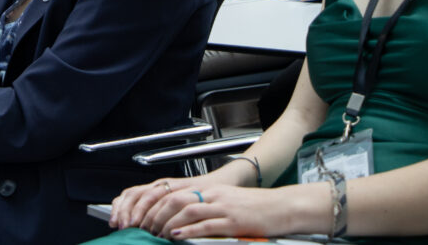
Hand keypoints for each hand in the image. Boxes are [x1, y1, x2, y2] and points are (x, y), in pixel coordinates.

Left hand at [132, 184, 304, 239]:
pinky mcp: (233, 222)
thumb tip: (184, 219)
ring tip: (157, 234)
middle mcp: (213, 195)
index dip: (156, 205)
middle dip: (156, 215)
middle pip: (175, 200)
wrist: (282, 207)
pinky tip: (177, 236)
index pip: (174, 194)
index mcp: (210, 190)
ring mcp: (222, 208)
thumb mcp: (227, 201)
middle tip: (146, 228)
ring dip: (168, 223)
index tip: (145, 217)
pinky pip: (206, 225)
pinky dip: (188, 231)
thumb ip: (206, 207)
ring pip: (187, 211)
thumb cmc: (256, 207)